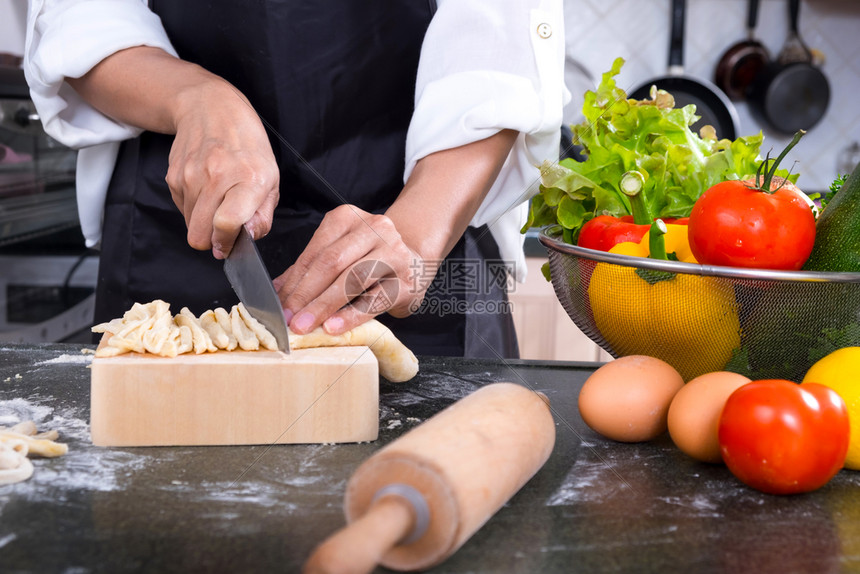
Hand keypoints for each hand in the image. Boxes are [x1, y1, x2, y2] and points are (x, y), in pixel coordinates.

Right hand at [66, 47, 278, 257]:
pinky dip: (193, 207)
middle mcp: (218, 176)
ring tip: (218, 200)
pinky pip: (181, 209)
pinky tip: (205, 188)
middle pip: (200, 234)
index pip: (226, 224)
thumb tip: (249, 238)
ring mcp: (191, 176)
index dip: (225, 242)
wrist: (211, 108)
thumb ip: (263, 215)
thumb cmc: (248, 147)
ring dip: (202, 221)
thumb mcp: (271, 180)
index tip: (229, 244)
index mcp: (249, 179)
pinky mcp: (174, 176)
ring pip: (189, 225)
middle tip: (224, 229)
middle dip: (212, 240)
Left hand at [273, 205, 430, 334]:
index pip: (315, 252)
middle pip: (332, 263)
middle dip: (306, 294)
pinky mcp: (405, 281)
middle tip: (288, 319)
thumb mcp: (339, 253)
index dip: (294, 281)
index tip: (279, 305)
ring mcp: (393, 253)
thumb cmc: (370, 258)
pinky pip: (374, 300)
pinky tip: (333, 326)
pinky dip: (351, 315)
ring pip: (352, 279)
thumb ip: (308, 269)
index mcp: (348, 218)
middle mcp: (373, 229)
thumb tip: (276, 291)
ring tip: (305, 325)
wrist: (414, 260)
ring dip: (324, 305)